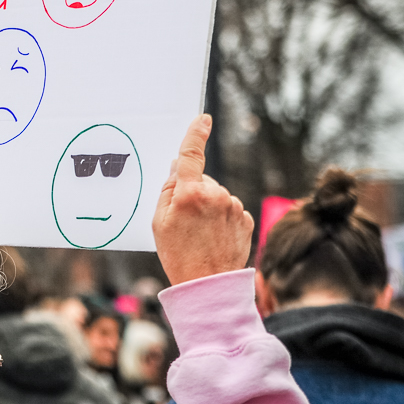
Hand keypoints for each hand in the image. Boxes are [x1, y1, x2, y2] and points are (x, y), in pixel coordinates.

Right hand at [152, 115, 253, 285]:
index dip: (195, 133)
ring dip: (208, 206)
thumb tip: (179, 169)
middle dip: (193, 191)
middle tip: (184, 221)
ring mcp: (233, 206)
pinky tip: (215, 236)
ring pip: (216, 194)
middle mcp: (215, 195)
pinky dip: (222, 217)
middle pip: (201, 180)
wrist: (208, 285)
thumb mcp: (158, 222)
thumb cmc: (178, 254)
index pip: (191, 154)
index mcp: (189, 193)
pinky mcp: (246, 218)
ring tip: (200, 233)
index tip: (203, 118)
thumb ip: (168, 190)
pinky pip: (230, 208)